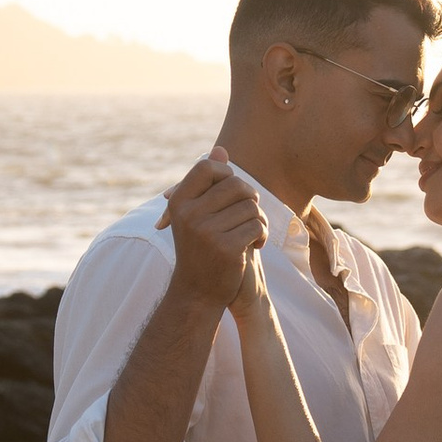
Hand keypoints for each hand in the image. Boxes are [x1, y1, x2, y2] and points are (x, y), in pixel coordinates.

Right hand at [157, 148, 267, 310]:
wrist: (198, 292)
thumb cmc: (202, 248)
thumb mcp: (200, 213)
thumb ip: (210, 182)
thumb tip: (221, 149)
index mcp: (179, 202)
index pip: (206, 167)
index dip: (226, 174)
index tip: (232, 192)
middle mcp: (188, 215)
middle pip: (236, 185)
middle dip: (250, 198)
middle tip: (251, 213)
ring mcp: (206, 232)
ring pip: (251, 206)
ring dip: (259, 219)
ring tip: (253, 232)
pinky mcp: (226, 248)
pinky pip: (257, 226)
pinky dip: (262, 235)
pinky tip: (256, 245)